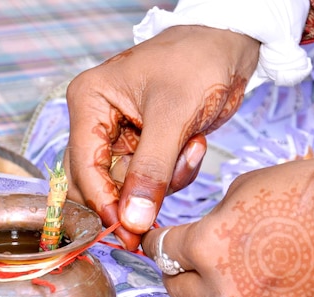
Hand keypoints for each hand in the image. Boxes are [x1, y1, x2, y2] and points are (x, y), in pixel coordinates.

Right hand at [64, 25, 258, 249]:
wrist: (229, 47)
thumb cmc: (197, 62)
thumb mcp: (173, 115)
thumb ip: (152, 169)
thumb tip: (132, 220)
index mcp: (90, 102)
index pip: (84, 166)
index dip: (103, 203)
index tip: (127, 233)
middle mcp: (98, 121)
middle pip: (99, 182)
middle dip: (134, 195)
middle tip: (156, 215)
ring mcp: (122, 136)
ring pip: (129, 186)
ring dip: (164, 180)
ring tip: (190, 148)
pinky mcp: (145, 147)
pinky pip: (152, 179)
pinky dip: (176, 173)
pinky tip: (194, 144)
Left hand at [142, 141, 313, 296]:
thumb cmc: (313, 191)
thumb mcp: (246, 187)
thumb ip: (215, 218)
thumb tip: (205, 232)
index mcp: (207, 246)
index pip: (161, 251)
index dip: (154, 242)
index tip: (156, 241)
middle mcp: (226, 287)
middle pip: (177, 290)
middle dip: (176, 272)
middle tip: (184, 261)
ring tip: (217, 283)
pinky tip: (258, 291)